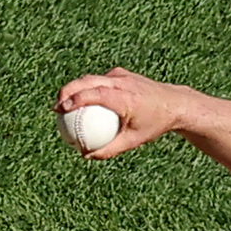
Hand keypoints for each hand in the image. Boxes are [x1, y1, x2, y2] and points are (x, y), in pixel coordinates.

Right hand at [53, 68, 193, 161]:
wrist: (175, 103)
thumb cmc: (154, 124)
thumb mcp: (133, 141)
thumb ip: (109, 149)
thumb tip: (86, 156)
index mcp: (124, 97)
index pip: (93, 94)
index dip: (74, 99)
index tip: (60, 109)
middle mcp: (121, 82)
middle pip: (87, 81)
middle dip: (67, 90)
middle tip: (55, 107)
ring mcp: (121, 75)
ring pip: (91, 78)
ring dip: (75, 88)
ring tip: (63, 104)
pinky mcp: (121, 74)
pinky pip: (100, 80)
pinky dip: (88, 88)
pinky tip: (82, 102)